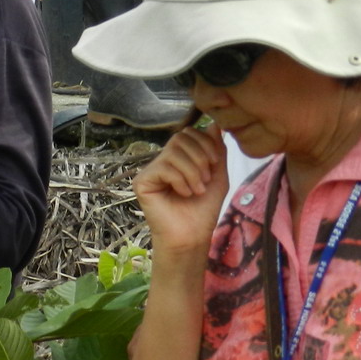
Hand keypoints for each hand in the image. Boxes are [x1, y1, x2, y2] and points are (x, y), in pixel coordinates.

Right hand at [133, 125, 228, 257]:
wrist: (192, 235)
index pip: (189, 133)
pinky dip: (180, 180)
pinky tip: (183, 194)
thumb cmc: (203, 209)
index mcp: (180, 158)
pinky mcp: (142, 182)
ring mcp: (150, 171)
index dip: (205, 143)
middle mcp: (162, 161)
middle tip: (205, 180)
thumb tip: (214, 124)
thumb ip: (217, 150)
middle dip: (200, 157)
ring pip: (173, 152)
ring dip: (192, 172)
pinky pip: (163, 167)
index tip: (215, 164)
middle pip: (180, 138)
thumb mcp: (218, 175)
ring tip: (197, 190)